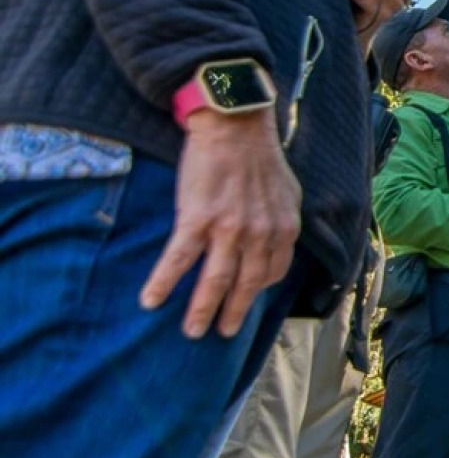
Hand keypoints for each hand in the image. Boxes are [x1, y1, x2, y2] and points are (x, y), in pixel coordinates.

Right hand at [140, 109, 302, 337]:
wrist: (234, 124)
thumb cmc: (259, 156)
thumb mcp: (288, 193)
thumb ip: (282, 222)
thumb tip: (277, 244)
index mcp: (284, 229)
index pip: (273, 273)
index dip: (257, 291)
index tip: (244, 302)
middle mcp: (260, 235)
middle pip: (245, 286)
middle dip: (232, 314)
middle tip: (220, 333)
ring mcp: (229, 229)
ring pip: (214, 281)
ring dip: (201, 309)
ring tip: (192, 330)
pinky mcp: (197, 220)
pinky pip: (179, 260)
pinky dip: (164, 283)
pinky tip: (152, 300)